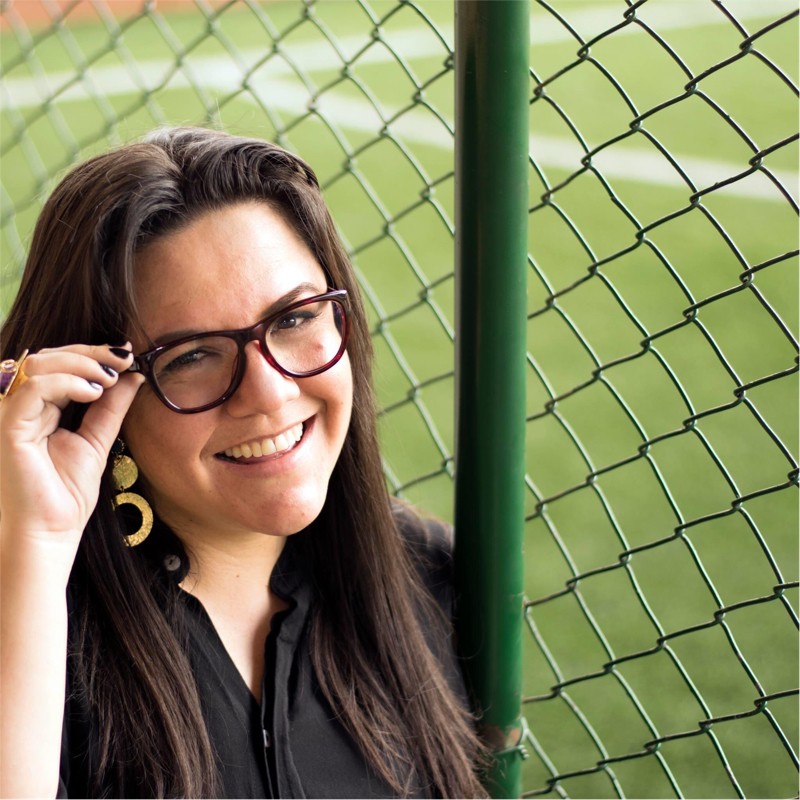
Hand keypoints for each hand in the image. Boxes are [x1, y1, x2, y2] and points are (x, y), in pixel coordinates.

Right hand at [0, 344, 143, 551]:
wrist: (50, 531)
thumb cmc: (66, 494)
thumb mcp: (98, 440)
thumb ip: (112, 407)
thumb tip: (133, 376)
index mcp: (39, 408)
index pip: (60, 364)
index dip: (93, 354)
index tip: (128, 354)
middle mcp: (20, 407)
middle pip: (48, 357)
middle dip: (90, 353)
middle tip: (123, 360)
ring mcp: (10, 414)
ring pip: (38, 364)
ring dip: (80, 364)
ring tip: (108, 381)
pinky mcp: (8, 427)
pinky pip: (33, 388)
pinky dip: (66, 382)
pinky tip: (92, 392)